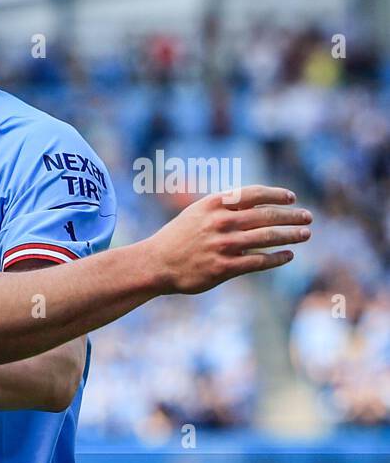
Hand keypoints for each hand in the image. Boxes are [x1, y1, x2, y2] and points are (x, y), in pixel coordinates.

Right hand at [144, 186, 312, 293]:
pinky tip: (288, 255)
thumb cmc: (177, 238)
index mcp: (213, 204)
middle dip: (291, 216)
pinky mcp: (223, 268)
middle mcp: (220, 222)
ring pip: (266, 238)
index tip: (291, 198)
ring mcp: (222, 246)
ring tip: (305, 234)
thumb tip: (257, 204)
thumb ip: (223, 206)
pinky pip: (258, 262)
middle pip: (266, 216)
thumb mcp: (196, 213)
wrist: (155, 264)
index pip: (254, 194)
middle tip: (308, 217)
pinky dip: (277, 258)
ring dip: (290, 235)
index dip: (277, 194)